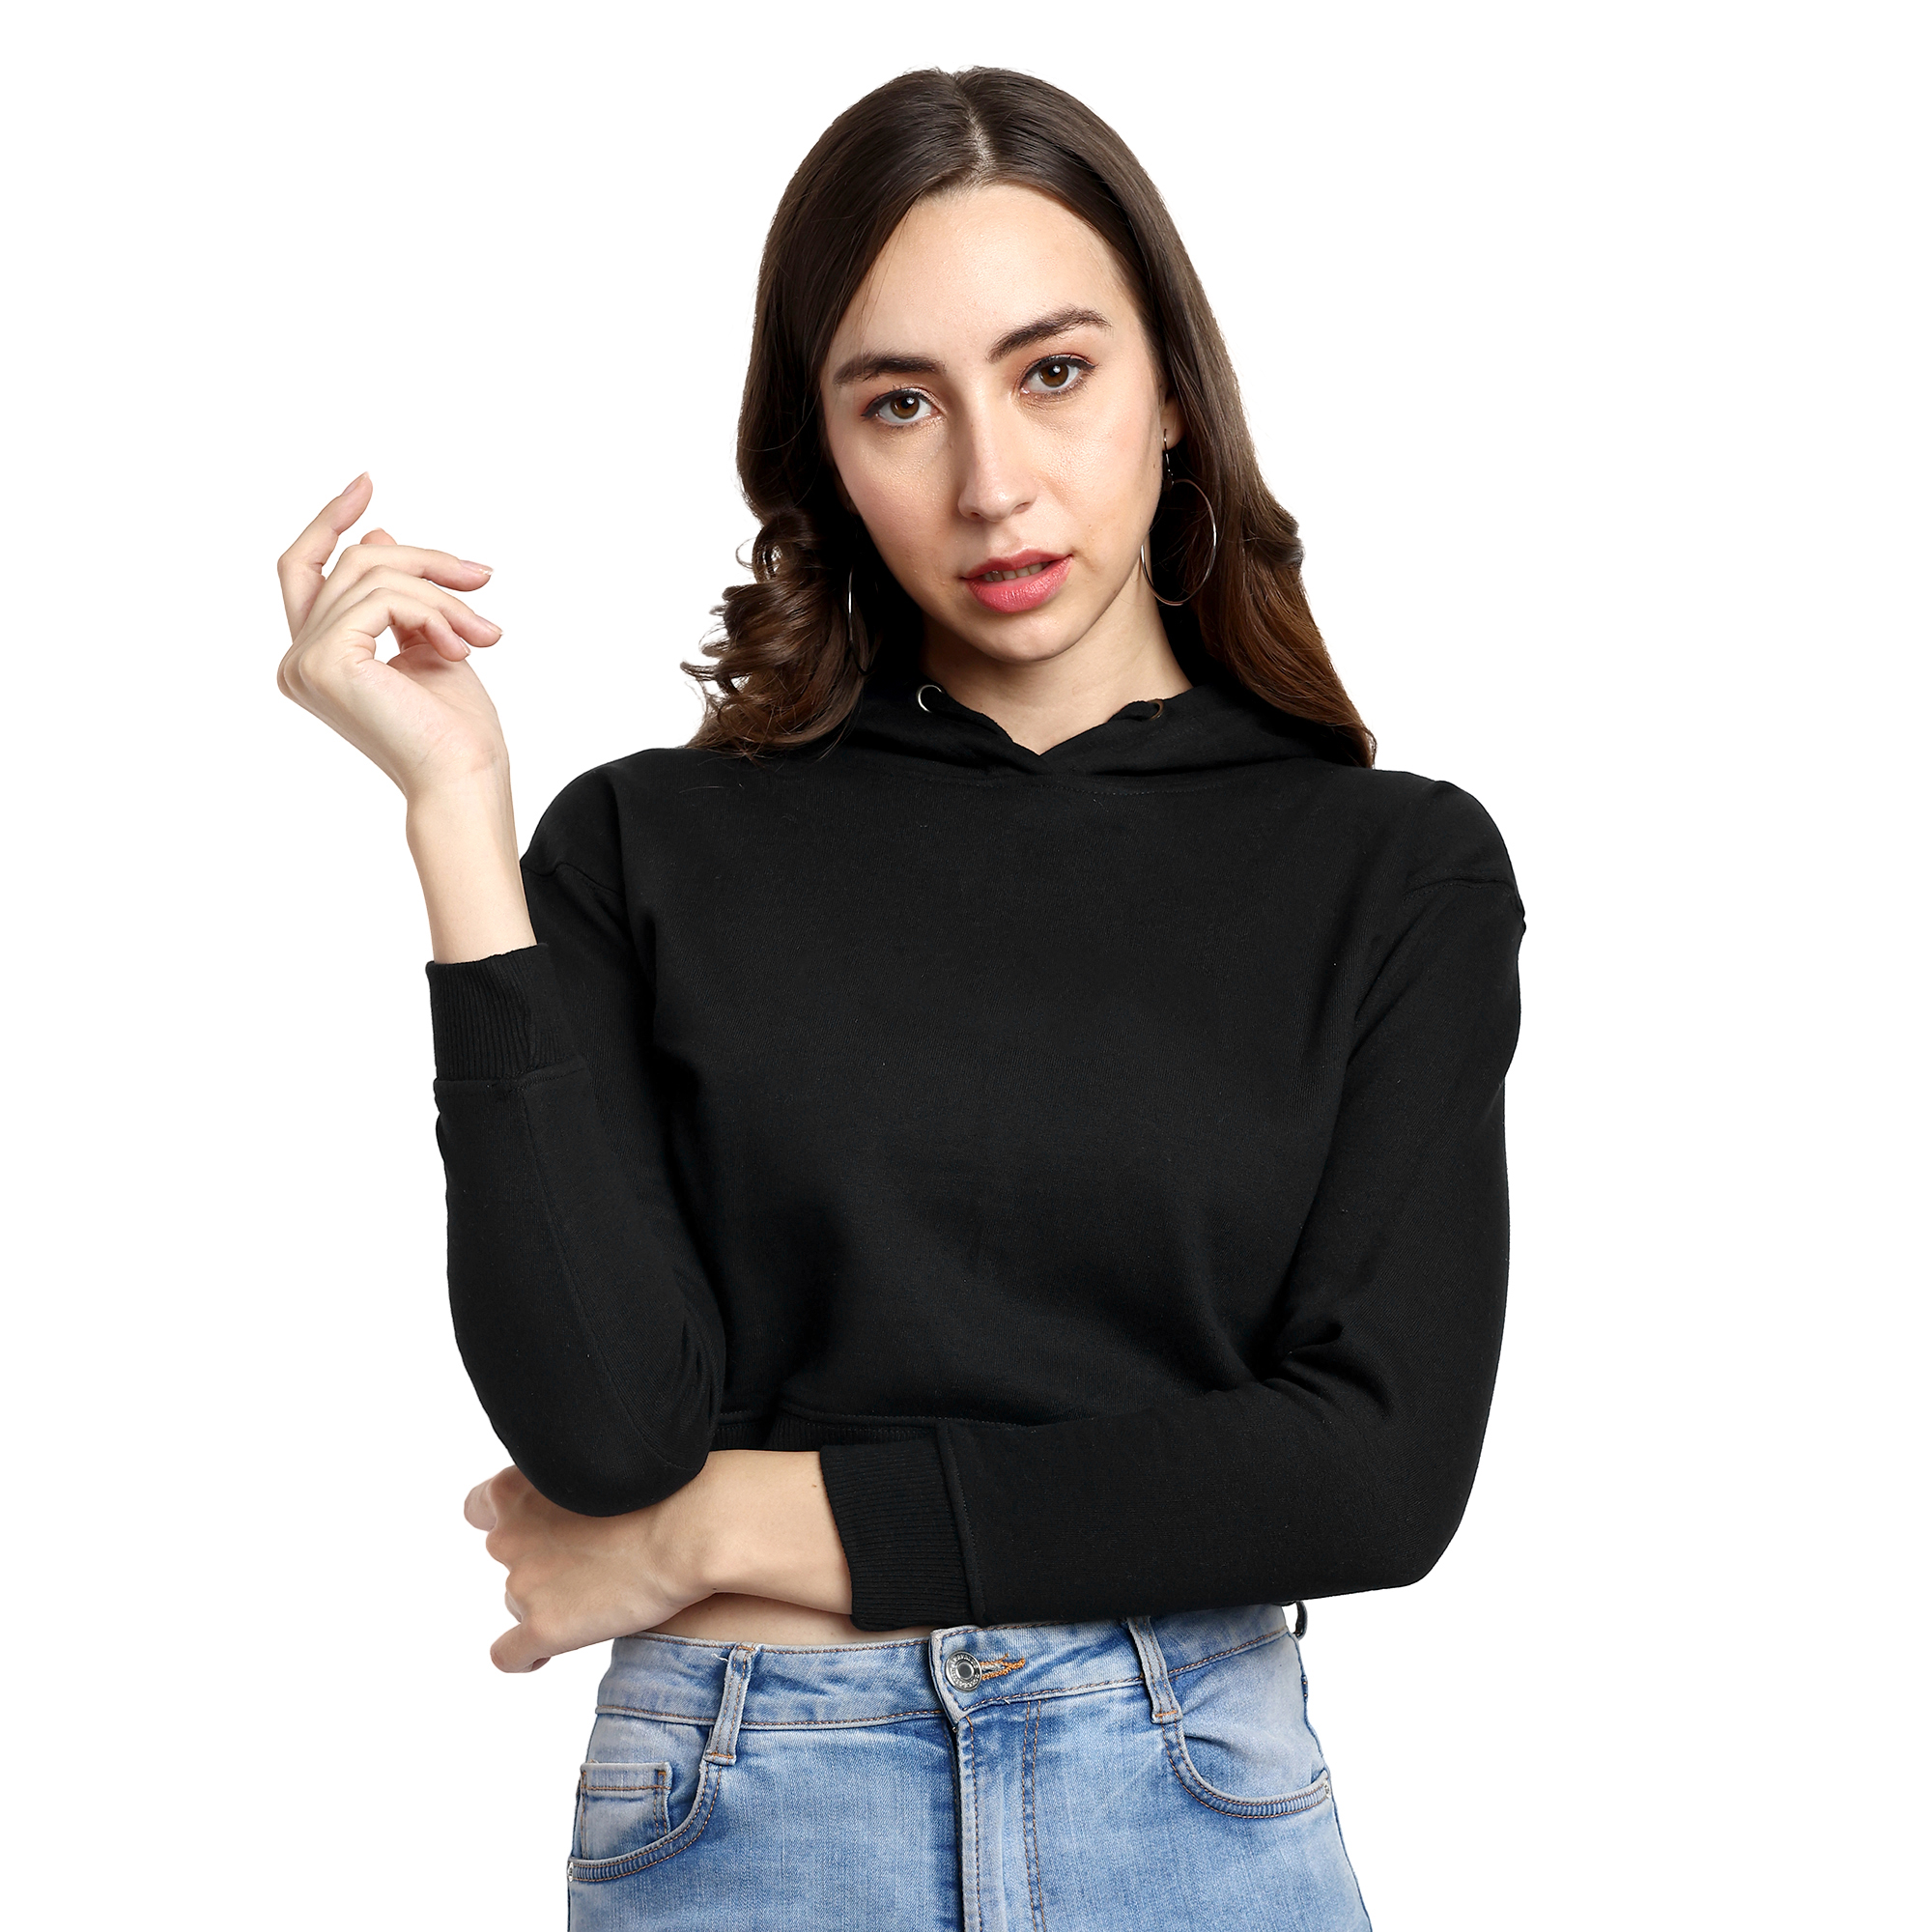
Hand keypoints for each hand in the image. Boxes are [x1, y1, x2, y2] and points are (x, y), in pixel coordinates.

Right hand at [276, 474, 509, 802]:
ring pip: (373, 573)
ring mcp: (304, 662)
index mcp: (317, 658)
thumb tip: (375, 538)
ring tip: (483, 633)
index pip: (304, 569)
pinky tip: (461, 649)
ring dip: (442, 593)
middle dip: (423, 559)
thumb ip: (396, 596)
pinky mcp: (325, 662)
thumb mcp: (427, 642)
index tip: (366, 484)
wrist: (466, 779)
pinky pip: (382, 598)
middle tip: (482, 577)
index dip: (329, 520)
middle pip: (350, 562)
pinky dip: (432, 612)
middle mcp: (298, 660)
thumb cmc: (455, 730)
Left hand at [464, 1466, 710, 1674]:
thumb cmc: (663, 1489)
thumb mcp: (597, 1466)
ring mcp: (522, 1584)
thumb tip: (568, 1508)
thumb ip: (566, 1484)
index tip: (543, 1527)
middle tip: (594, 1558)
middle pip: (510, 1557)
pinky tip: (551, 1650)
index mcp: (516, 1488)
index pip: (480, 1507)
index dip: (511, 1519)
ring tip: (603, 1592)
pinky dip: (526, 1655)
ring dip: (550, 1599)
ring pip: (520, 1601)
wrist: (692, 1527)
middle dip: (542, 1560)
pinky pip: (510, 1655)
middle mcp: (508, 1535)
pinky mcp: (543, 1628)